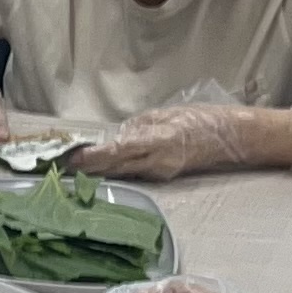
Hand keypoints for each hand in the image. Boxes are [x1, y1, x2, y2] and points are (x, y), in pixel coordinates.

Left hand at [67, 102, 285, 181]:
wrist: (233, 137)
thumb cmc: (202, 119)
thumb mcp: (165, 114)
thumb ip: (138, 127)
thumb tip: (115, 137)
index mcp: (158, 142)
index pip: (117, 153)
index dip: (91, 158)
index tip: (69, 158)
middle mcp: (157, 163)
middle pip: (114, 169)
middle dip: (87, 167)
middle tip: (58, 164)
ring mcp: (160, 173)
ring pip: (122, 174)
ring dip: (98, 171)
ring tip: (71, 166)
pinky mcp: (163, 177)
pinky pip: (134, 175)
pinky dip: (115, 171)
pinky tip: (99, 169)